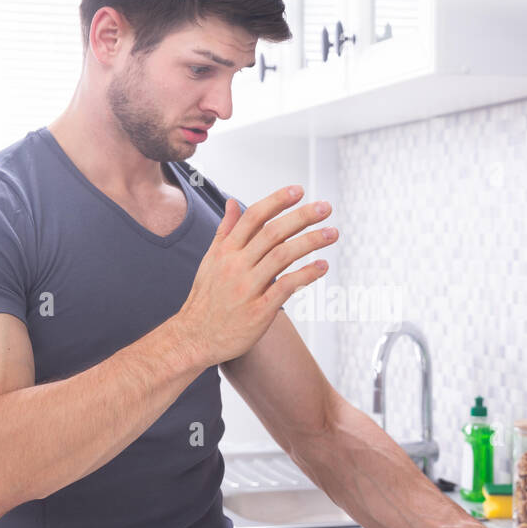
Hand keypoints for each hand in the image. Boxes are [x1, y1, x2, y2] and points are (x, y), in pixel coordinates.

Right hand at [175, 186, 334, 364]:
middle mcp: (236, 265)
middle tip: (326, 207)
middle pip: (273, 233)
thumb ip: (225, 230)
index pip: (253, 217)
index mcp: (226, 250)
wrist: (195, 337)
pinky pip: (286, 287)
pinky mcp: (259, 310)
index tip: (298, 190)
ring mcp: (247, 288)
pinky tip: (323, 266)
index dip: (277, 201)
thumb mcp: (211, 260)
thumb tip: (232, 202)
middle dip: (302, 217)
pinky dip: (306, 274)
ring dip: (311, 242)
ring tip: (332, 233)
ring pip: (283, 256)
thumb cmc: (207, 298)